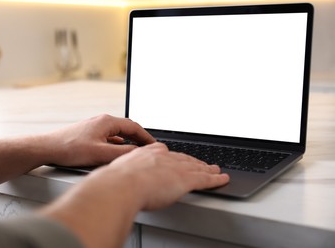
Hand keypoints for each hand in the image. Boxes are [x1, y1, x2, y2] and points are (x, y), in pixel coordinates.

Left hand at [45, 114, 155, 166]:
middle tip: (149, 150)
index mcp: (107, 122)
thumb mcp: (100, 154)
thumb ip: (122, 154)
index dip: (147, 137)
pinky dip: (118, 144)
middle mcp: (102, 121)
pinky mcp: (90, 134)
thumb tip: (139, 153)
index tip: (155, 146)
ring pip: (118, 134)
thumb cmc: (70, 149)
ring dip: (129, 142)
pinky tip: (118, 153)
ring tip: (137, 152)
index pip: (134, 127)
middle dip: (139, 139)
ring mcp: (95, 127)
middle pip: (127, 129)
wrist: (47, 148)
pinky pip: (109, 138)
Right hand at [105, 142, 229, 209]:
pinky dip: (216, 179)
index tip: (178, 158)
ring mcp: (176, 167)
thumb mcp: (121, 170)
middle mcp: (165, 157)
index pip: (167, 153)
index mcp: (149, 153)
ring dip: (207, 169)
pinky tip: (222, 179)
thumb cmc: (117, 181)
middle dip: (194, 161)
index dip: (175, 157)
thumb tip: (124, 179)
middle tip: (202, 163)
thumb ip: (128, 172)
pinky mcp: (186, 179)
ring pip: (197, 168)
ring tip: (215, 170)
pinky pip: (206, 179)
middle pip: (185, 159)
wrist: (122, 185)